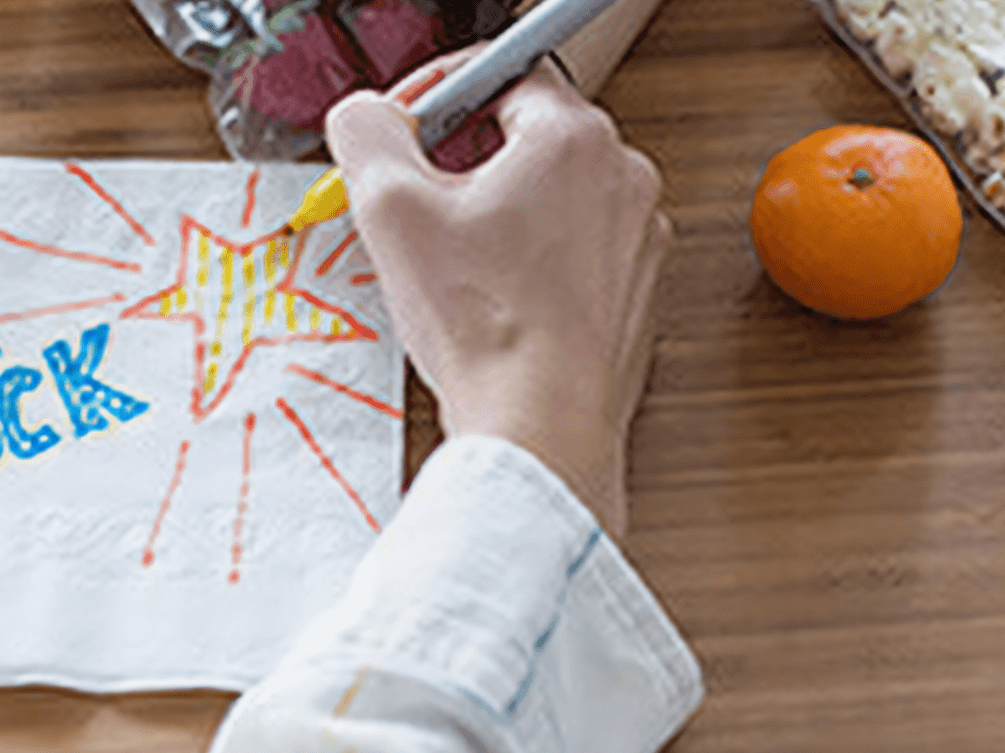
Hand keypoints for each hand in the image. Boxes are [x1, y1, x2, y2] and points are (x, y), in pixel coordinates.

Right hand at [325, 53, 669, 534]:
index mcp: (573, 139)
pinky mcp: (636, 292)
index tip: (405, 131)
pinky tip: (494, 302)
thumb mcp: (391, 211)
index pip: (502, 73)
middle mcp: (623, 179)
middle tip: (420, 207)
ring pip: (551, 199)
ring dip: (500, 217)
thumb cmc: (488, 329)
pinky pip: (575, 253)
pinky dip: (533, 265)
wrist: (542, 427)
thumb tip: (366, 117)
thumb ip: (367, 136)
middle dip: (466, 163)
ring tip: (457, 267)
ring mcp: (638, 239)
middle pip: (528, 137)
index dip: (439, 96)